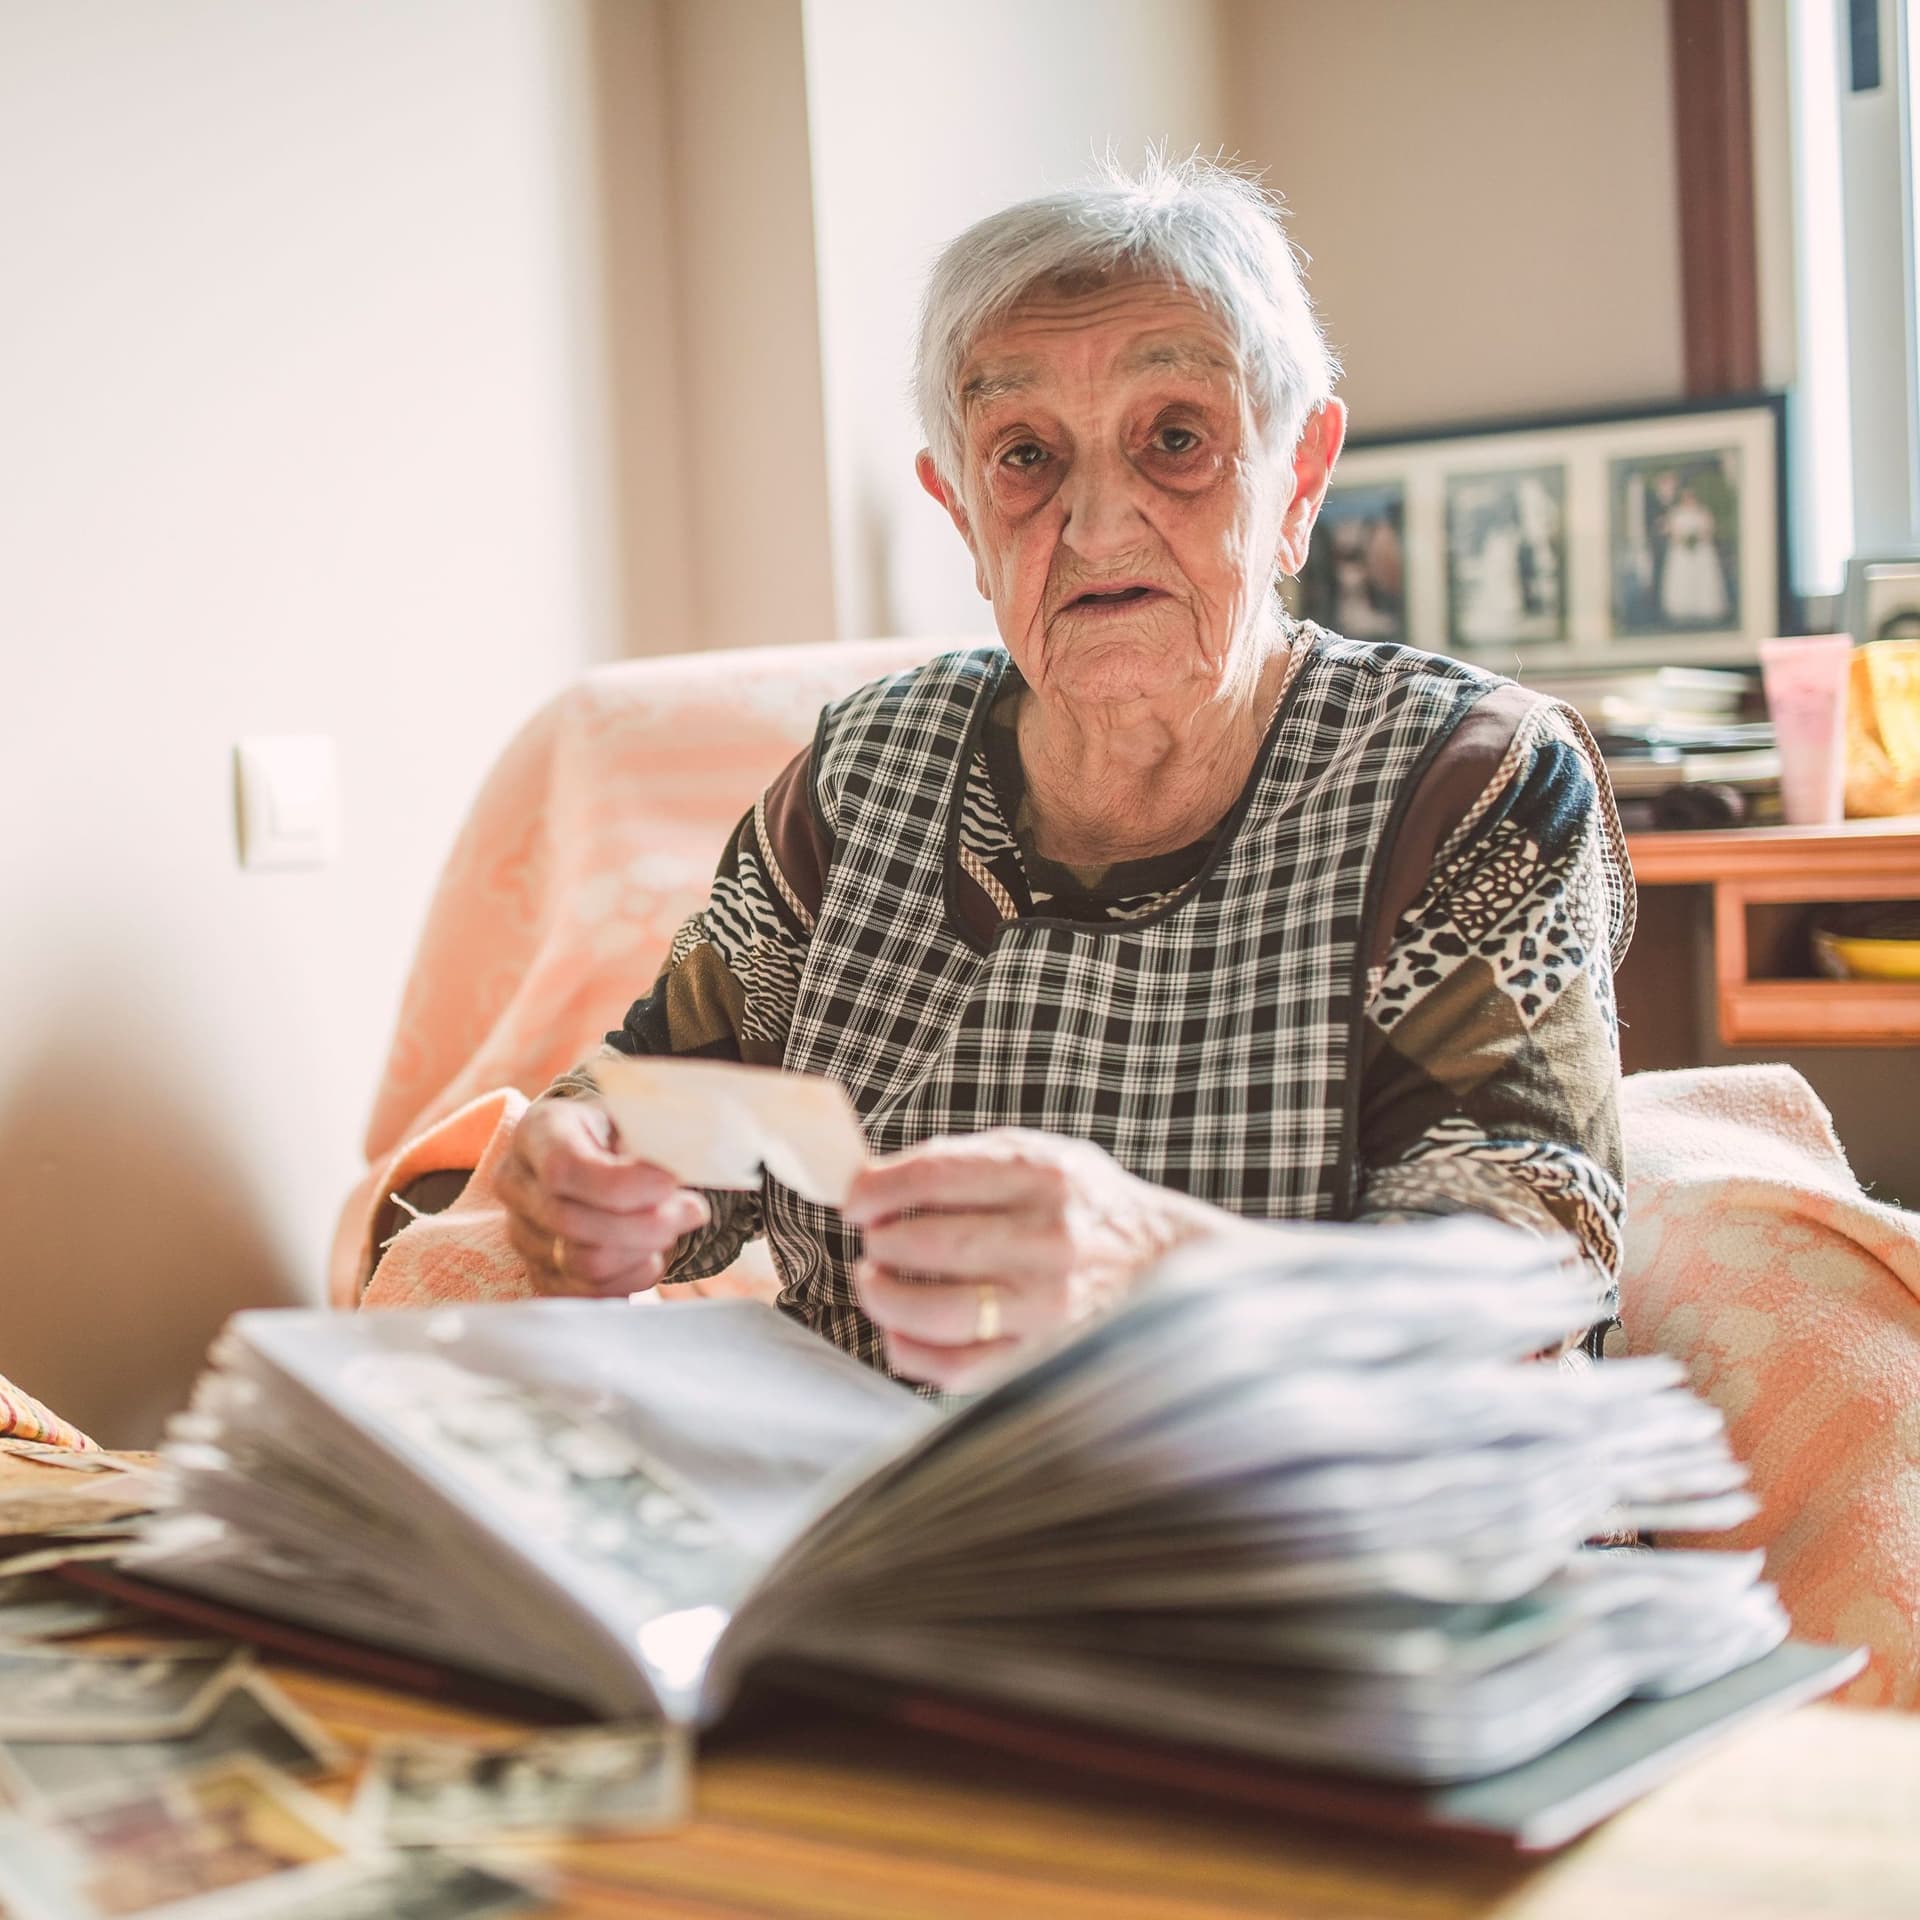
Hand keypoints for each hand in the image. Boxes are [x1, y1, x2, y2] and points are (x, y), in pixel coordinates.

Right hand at [498, 1096, 709, 1297]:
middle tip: (693, 1210)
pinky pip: (586, 1292)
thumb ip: (653, 1139)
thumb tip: (681, 1176)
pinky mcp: (538, 1272)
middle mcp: (516, 1183)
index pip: (564, 1169)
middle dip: (644, 1222)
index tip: (672, 1182)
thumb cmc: (623, 1132)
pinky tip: (652, 1256)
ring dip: (642, 1250)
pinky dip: (629, 1278)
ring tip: (675, 1228)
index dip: (622, 1185)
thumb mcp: (636, 1115)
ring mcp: (521, 1232)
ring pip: (582, 1262)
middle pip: (572, 1222)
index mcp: (537, 1131)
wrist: (603, 1154)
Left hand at [840, 1128, 1212, 1390]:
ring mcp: (1049, 1304)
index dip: (878, 1188)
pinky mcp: (1045, 1356)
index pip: (937, 1175)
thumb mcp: (1043, 1157)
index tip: (855, 1199)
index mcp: (1045, 1176)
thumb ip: (965, 1162)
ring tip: (875, 1284)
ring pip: (939, 1311)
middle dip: (881, 1243)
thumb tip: (874, 1181)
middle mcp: (1050, 1239)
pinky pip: (958, 1367)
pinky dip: (912, 1351)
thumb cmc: (1086, 1208)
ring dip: (885, 1298)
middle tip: (873, 1243)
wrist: (1168, 1264)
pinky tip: (900, 1332)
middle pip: (931, 1244)